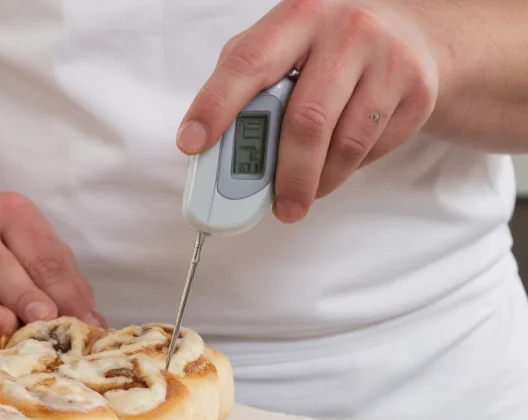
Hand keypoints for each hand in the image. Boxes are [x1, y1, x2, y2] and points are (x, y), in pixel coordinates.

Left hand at [177, 0, 439, 222]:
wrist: (413, 35)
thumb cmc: (326, 48)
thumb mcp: (283, 47)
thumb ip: (245, 89)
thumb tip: (211, 151)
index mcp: (298, 15)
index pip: (247, 63)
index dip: (215, 106)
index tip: (192, 143)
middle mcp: (345, 29)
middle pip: (306, 120)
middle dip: (286, 176)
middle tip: (277, 208)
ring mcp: (388, 58)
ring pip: (343, 144)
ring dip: (317, 182)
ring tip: (303, 194)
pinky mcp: (417, 90)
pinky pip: (372, 149)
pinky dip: (347, 168)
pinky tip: (338, 160)